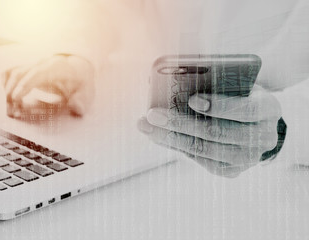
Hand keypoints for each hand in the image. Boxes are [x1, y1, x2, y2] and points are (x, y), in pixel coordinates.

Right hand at [2, 55, 94, 117]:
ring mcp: (33, 65)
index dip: (25, 85)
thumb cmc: (80, 83)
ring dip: (8, 91)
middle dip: (12, 92)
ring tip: (10, 110)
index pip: (37, 73)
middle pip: (20, 73)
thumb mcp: (86, 92)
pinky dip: (6, 86)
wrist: (78, 69)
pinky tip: (10, 100)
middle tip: (11, 111)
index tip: (16, 98)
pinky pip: (10, 73)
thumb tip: (77, 108)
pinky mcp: (27, 70)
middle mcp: (42, 63)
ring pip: (13, 73)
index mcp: (57, 67)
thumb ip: (82, 101)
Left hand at [138, 85, 281, 177]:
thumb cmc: (240, 97)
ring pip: (203, 149)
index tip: (192, 99)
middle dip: (180, 122)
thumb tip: (172, 82)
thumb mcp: (236, 85)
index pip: (246, 109)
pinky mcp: (230, 171)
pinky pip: (199, 160)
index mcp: (269, 109)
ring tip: (146, 126)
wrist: (257, 126)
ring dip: (170, 137)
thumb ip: (214, 83)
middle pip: (216, 133)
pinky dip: (176, 146)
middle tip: (152, 113)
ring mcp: (247, 159)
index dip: (218, 106)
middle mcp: (262, 137)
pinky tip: (158, 135)